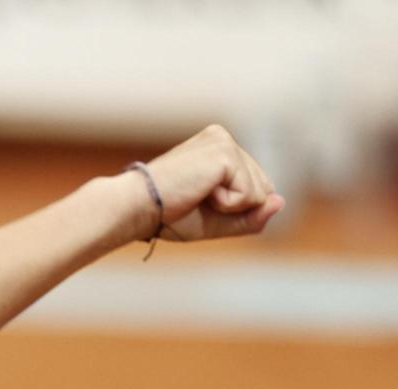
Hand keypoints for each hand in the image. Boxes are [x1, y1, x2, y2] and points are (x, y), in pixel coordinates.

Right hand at [138, 124, 285, 242]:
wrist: (137, 208)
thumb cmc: (168, 214)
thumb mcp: (218, 221)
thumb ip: (252, 216)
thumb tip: (280, 201)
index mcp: (218, 148)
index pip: (255, 187)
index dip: (233, 208)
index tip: (195, 200)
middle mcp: (223, 138)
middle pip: (262, 188)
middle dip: (235, 207)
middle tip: (195, 200)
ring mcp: (225, 143)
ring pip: (259, 192)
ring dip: (229, 206)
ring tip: (195, 194)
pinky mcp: (226, 154)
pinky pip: (250, 195)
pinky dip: (227, 205)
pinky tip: (199, 192)